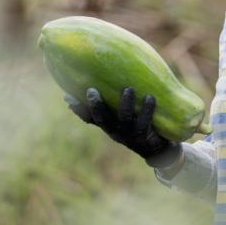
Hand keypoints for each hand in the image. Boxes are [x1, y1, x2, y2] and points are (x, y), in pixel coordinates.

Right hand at [65, 86, 181, 168]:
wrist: (158, 148)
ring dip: (126, 104)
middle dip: (96, 106)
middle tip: (91, 90)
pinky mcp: (145, 137)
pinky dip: (147, 110)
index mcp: (108, 125)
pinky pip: (145, 123)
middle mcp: (115, 131)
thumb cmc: (138, 123)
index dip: (78, 109)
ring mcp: (130, 135)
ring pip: (124, 120)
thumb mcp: (123, 114)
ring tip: (128, 89)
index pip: (89, 118)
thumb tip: (103, 76)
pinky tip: (149, 97)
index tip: (67, 97)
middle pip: (102, 120)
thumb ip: (113, 101)